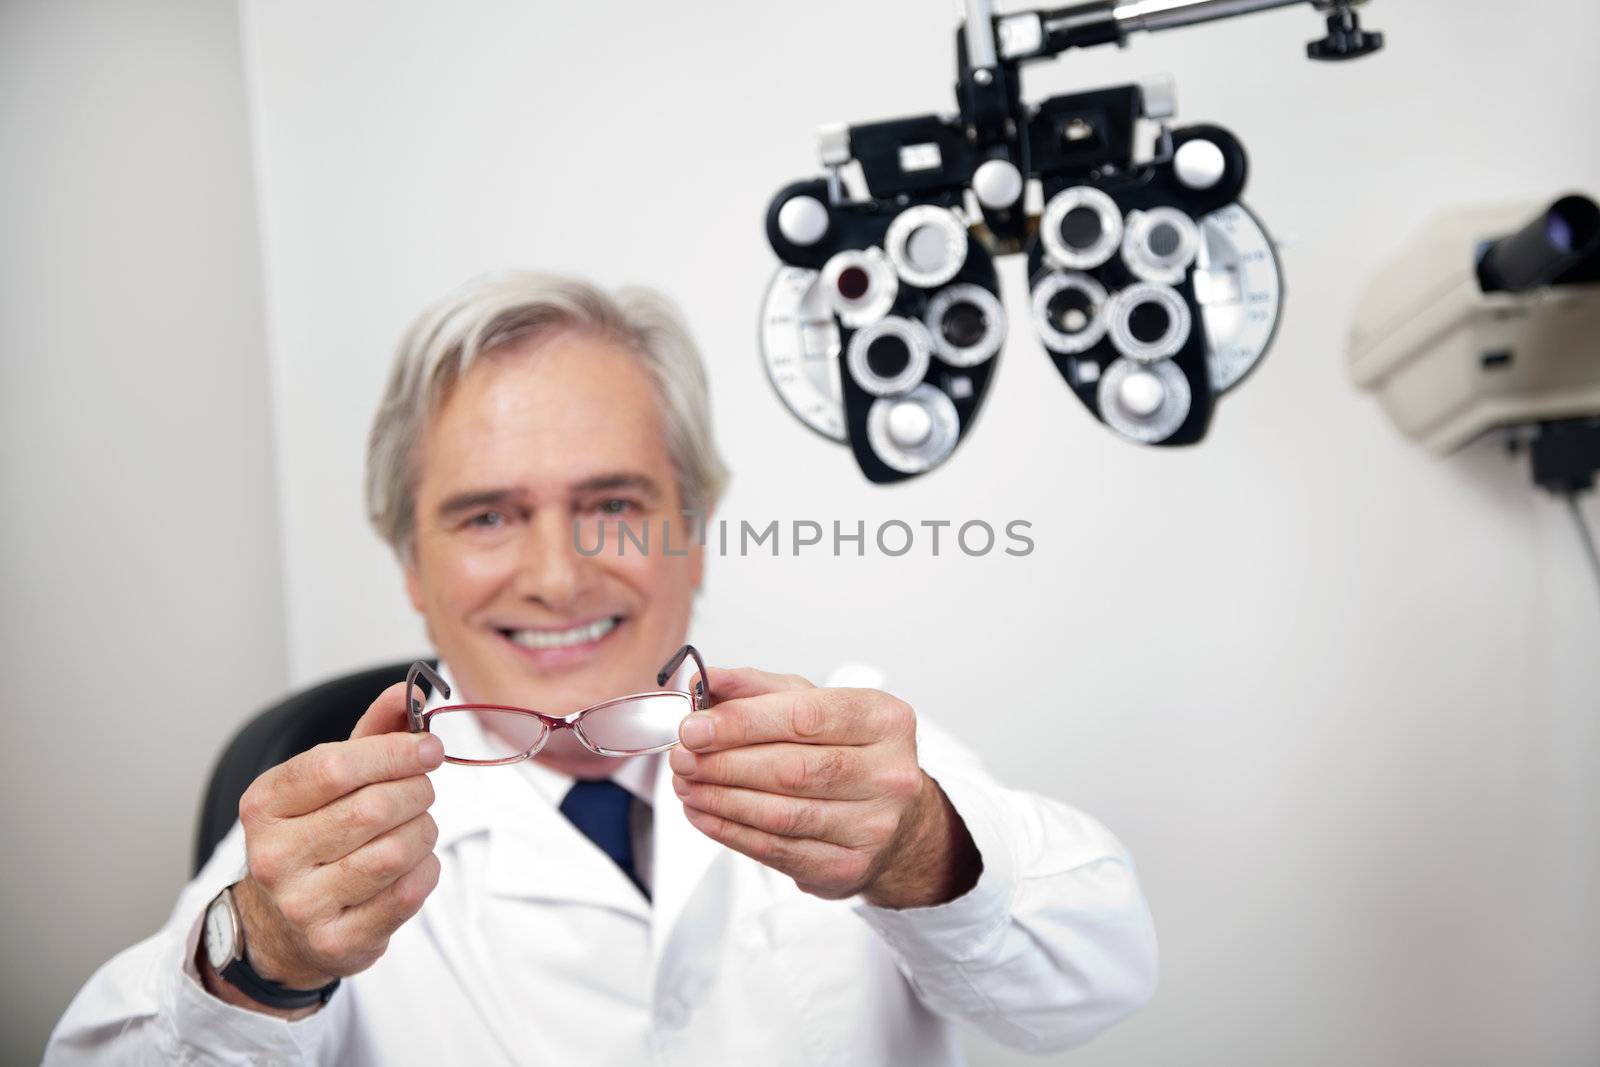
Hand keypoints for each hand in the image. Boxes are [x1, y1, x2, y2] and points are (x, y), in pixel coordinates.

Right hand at [211, 683, 444, 1010]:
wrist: (281, 929)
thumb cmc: (314, 837)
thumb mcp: (330, 781)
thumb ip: (373, 732)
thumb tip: (411, 690)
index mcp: (264, 804)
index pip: (336, 766)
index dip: (394, 752)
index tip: (429, 748)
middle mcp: (273, 856)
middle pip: (373, 808)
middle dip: (416, 792)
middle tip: (422, 791)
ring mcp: (302, 904)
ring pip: (396, 851)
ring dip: (424, 831)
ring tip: (416, 827)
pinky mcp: (337, 942)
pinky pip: (409, 893)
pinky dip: (426, 869)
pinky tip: (413, 864)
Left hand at [669, 668, 980, 907]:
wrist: (894, 818)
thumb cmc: (849, 752)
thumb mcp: (813, 704)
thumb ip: (758, 689)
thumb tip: (704, 681)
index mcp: (884, 720)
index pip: (805, 717)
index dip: (742, 722)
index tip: (695, 726)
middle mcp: (889, 774)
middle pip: (791, 768)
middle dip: (724, 762)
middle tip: (682, 756)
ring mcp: (872, 825)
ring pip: (781, 813)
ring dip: (720, 799)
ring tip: (686, 785)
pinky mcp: (847, 867)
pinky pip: (776, 849)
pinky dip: (730, 831)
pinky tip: (704, 813)